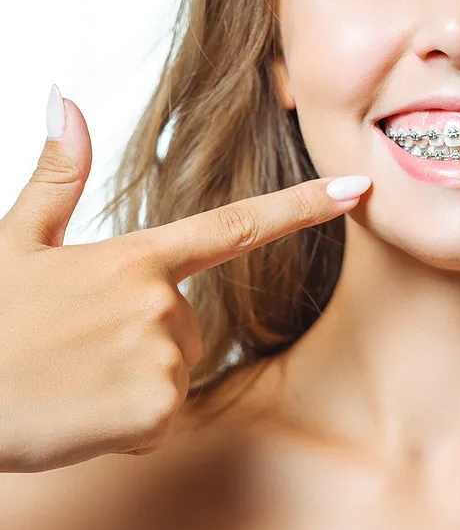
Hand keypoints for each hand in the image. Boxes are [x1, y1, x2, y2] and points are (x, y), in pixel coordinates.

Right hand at [0, 87, 370, 472]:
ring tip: (74, 383)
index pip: (236, 226)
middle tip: (77, 355)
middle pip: (189, 331)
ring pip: (175, 378)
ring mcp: (161, 356)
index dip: (303, 206)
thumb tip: (65, 102)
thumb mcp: (14, 244)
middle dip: (145, 347)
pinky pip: (161, 420)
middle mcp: (159, 303)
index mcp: (134, 259)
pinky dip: (128, 427)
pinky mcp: (157, 410)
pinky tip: (82, 416)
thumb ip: (56, 180)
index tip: (356, 189)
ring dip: (133, 388)